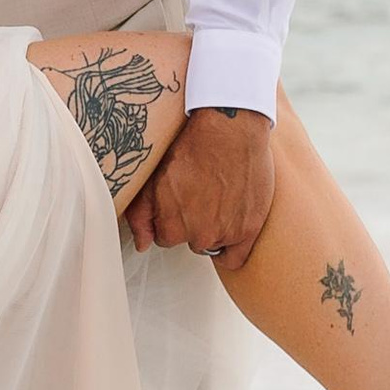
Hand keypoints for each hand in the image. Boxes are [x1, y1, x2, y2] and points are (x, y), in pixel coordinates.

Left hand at [128, 105, 274, 262]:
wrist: (229, 131)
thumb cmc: (192, 149)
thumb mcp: (154, 179)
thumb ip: (141, 216)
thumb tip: (141, 245)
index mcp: (172, 227)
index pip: (165, 237)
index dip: (172, 218)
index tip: (180, 201)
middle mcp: (199, 236)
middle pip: (189, 240)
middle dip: (192, 223)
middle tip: (200, 195)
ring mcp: (225, 234)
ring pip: (211, 243)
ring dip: (212, 229)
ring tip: (216, 200)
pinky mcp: (248, 229)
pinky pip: (235, 258)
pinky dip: (229, 250)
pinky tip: (226, 232)